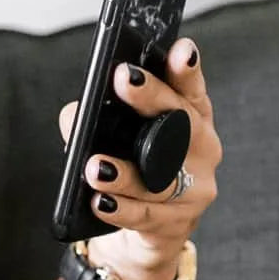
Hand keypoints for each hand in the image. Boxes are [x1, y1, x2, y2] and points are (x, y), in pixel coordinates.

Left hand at [56, 37, 221, 279]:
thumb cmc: (133, 168)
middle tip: (124, 79)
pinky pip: (147, 216)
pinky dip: (121, 209)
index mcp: (191, 118)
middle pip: (182, 122)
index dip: (187, 69)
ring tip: (96, 166)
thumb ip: (98, 119)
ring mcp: (195, 189)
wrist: (147, 230)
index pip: (191, 88)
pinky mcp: (177, 223)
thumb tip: (76, 115)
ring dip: (126, 172)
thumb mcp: (118, 137)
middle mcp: (202, 149)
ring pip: (162, 178)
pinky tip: (100, 202)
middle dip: (152, 97)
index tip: (180, 48)